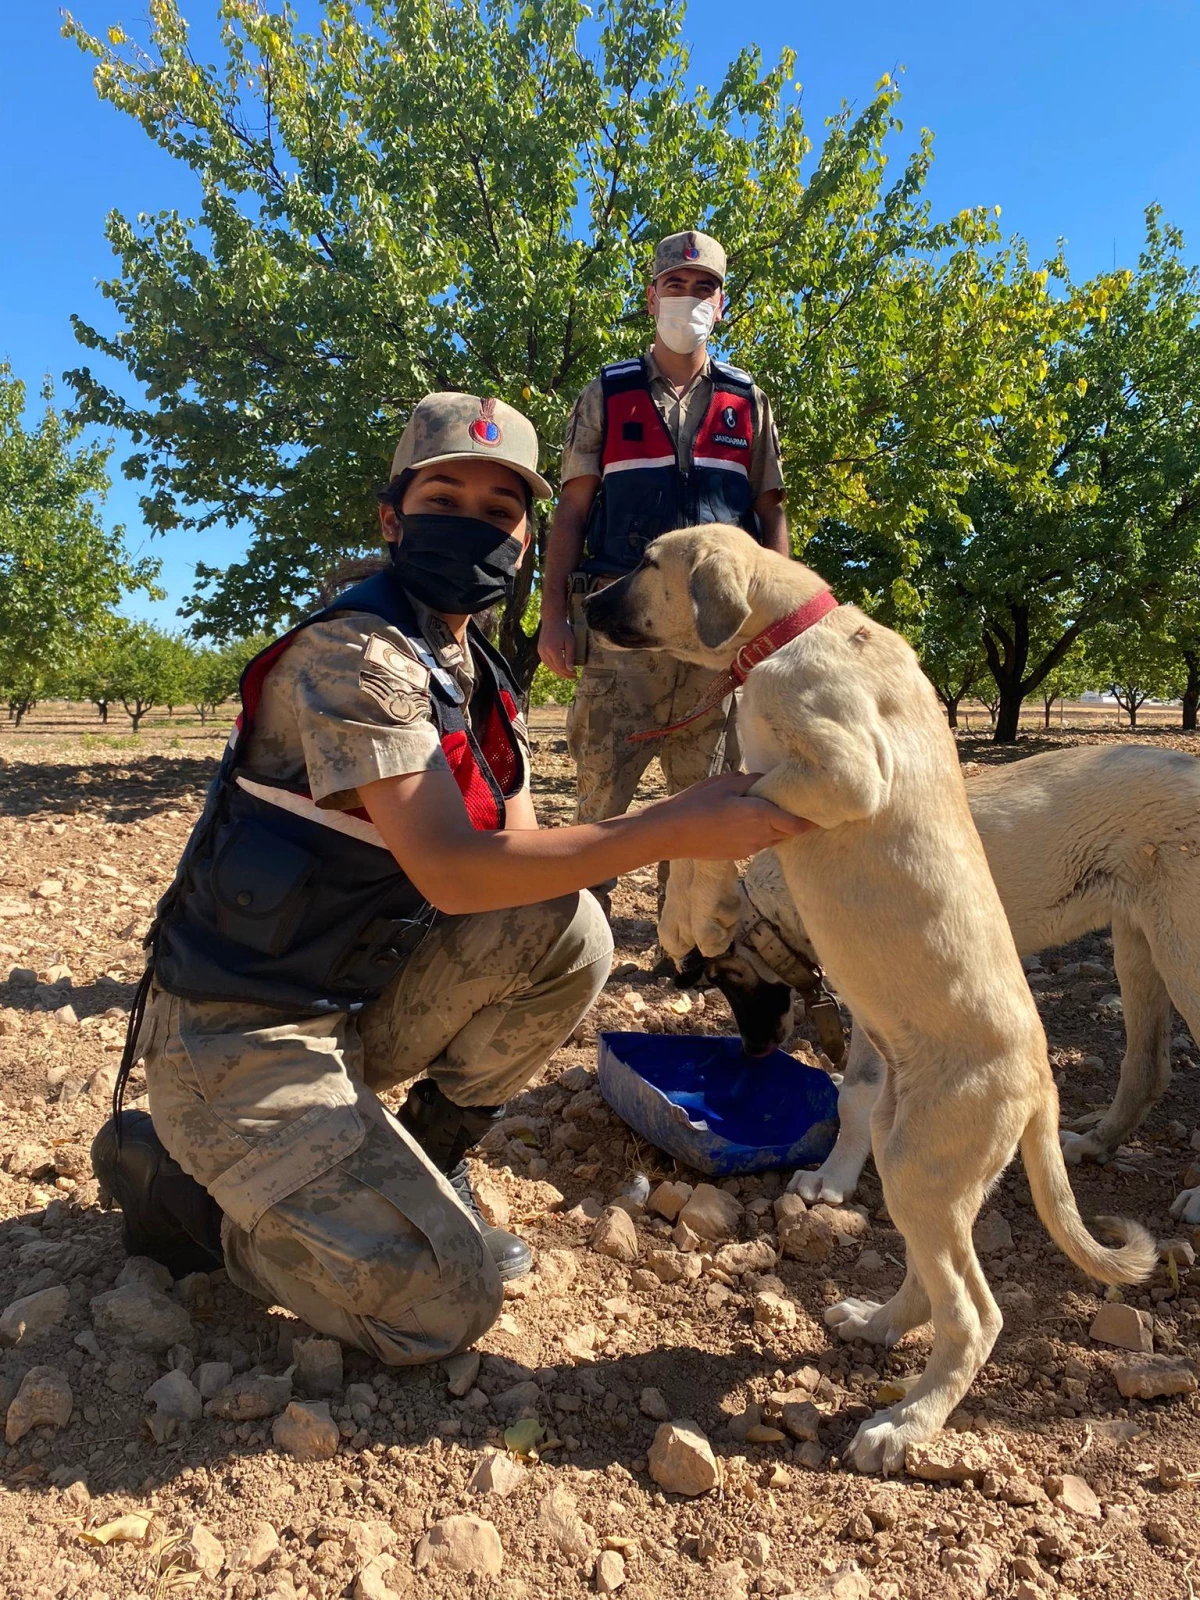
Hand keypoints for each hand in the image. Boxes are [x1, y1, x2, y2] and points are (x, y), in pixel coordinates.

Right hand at [538, 615, 576, 678]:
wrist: (552, 620)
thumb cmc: (563, 629)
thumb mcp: (570, 642)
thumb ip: (570, 656)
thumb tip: (570, 669)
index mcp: (552, 649)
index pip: (560, 666)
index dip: (568, 672)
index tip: (575, 674)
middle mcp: (544, 652)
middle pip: (554, 668)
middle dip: (564, 674)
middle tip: (573, 677)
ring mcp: (540, 651)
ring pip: (550, 667)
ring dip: (558, 672)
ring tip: (567, 675)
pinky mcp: (540, 650)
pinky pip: (546, 662)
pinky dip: (553, 667)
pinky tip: (559, 669)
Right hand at [653, 772, 813, 859]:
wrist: (671, 833)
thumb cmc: (696, 803)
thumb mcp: (725, 782)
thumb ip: (751, 780)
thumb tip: (765, 780)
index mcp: (761, 815)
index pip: (798, 824)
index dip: (813, 819)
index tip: (824, 811)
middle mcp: (761, 836)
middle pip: (790, 832)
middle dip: (798, 822)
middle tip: (804, 808)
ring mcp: (749, 848)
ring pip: (774, 839)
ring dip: (779, 828)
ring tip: (777, 813)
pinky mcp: (738, 855)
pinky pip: (759, 843)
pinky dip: (763, 834)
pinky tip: (750, 822)